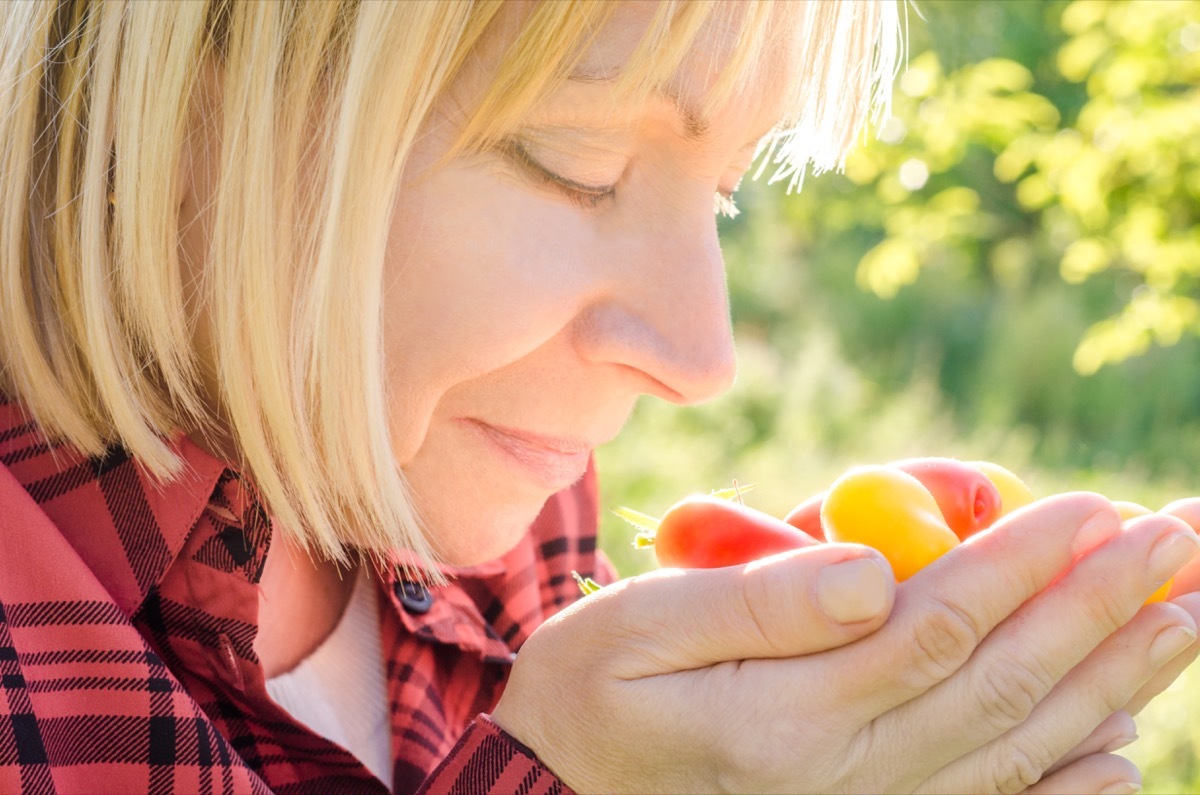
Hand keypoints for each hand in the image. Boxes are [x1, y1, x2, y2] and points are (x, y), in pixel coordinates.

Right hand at [491, 493, 1199, 793]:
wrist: (566, 789)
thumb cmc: (594, 688)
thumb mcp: (641, 627)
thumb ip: (758, 603)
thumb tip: (871, 565)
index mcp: (789, 717)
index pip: (937, 625)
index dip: (1022, 564)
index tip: (1091, 508)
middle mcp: (846, 778)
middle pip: (1003, 684)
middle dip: (1099, 608)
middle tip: (1178, 542)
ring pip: (1019, 744)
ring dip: (1112, 679)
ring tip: (1182, 616)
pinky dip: (1070, 777)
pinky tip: (1124, 743)